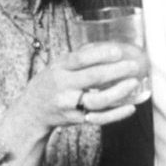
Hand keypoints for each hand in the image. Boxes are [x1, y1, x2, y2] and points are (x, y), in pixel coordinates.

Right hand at [14, 41, 147, 131]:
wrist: (32, 112)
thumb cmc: (51, 83)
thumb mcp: (57, 65)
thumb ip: (79, 56)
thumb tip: (106, 46)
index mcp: (59, 68)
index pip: (80, 59)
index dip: (100, 54)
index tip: (118, 51)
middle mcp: (64, 86)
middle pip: (92, 78)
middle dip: (116, 71)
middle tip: (133, 66)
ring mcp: (70, 105)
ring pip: (97, 101)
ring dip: (118, 92)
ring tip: (133, 83)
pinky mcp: (77, 119)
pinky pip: (99, 118)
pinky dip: (116, 114)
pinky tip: (130, 107)